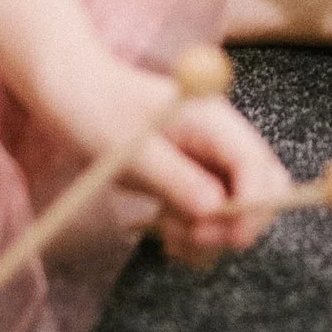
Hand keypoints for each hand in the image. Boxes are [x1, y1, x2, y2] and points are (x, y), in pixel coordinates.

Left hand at [15, 38, 295, 269]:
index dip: (254, 206)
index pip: (258, 166)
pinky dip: (195, 235)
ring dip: (209, 235)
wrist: (70, 93)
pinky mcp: (192, 181)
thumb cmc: (95, 108)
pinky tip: (164, 232)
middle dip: (235, 224)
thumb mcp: (131, 149)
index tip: (228, 237)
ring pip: (237, 212)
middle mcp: (219, 141)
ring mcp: (208, 162)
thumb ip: (175, 178)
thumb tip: (215, 210)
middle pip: (261, 190)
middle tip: (190, 237)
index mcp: (213, 121)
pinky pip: (212, 219)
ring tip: (165, 233)